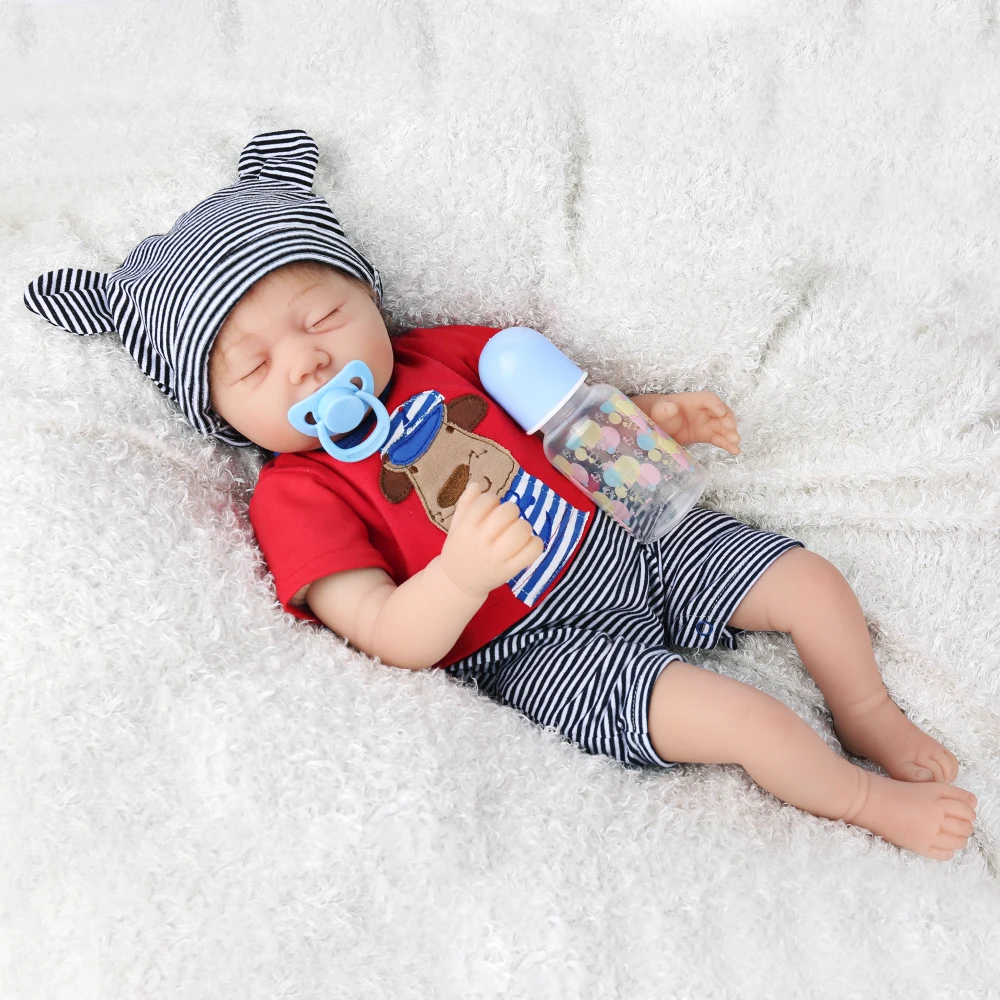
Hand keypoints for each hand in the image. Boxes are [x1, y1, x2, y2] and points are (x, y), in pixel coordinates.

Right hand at [439, 480, 544, 596]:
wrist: (457, 583)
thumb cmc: (459, 549)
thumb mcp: (457, 525)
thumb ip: (466, 504)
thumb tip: (477, 484)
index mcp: (465, 528)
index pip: (487, 501)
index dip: (493, 499)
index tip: (492, 507)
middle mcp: (480, 542)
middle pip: (507, 513)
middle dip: (511, 510)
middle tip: (507, 519)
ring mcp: (496, 558)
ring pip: (522, 530)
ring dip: (523, 526)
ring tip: (517, 531)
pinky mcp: (510, 571)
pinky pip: (533, 550)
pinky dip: (535, 543)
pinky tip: (527, 543)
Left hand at [630, 391, 740, 454]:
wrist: (657, 426)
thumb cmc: (659, 414)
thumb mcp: (660, 411)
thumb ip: (665, 409)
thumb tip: (670, 408)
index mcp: (693, 400)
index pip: (708, 399)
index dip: (716, 405)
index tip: (721, 413)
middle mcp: (704, 410)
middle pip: (721, 412)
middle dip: (727, 420)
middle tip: (731, 430)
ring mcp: (706, 423)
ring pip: (722, 426)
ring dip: (730, 433)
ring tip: (735, 442)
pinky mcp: (706, 435)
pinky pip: (719, 438)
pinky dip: (727, 444)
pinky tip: (735, 451)